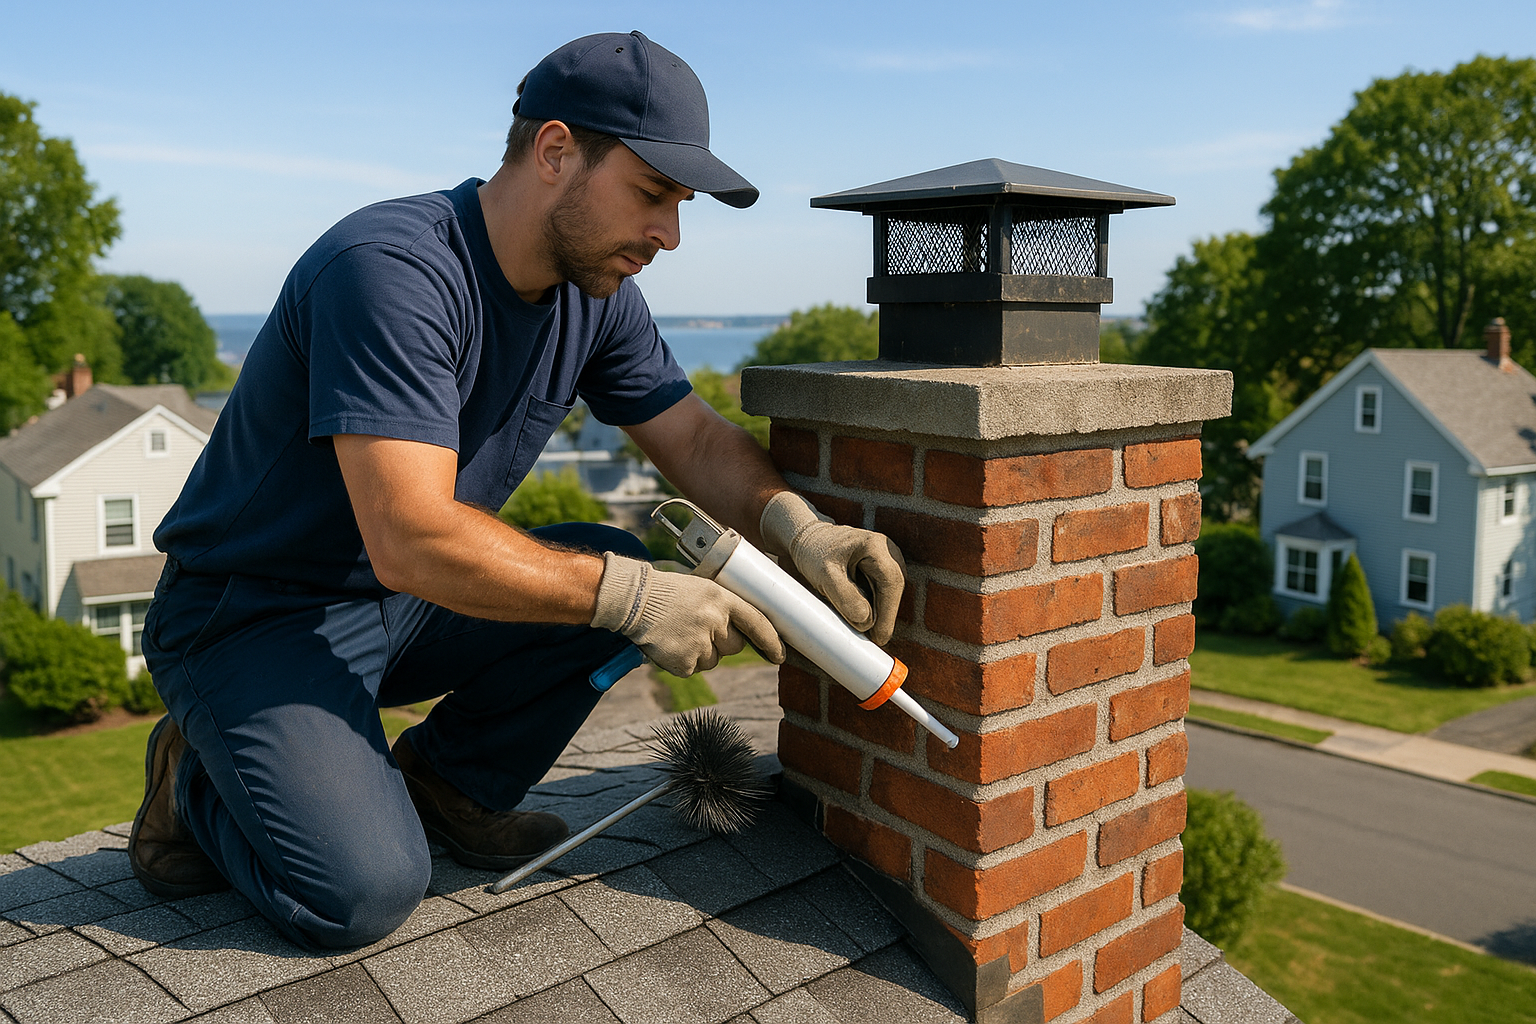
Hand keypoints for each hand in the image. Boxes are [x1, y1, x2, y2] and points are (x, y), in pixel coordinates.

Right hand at [591, 554, 785, 676]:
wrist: (633, 601)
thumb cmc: (667, 592)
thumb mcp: (701, 589)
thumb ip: (723, 608)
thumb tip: (744, 630)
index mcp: (721, 599)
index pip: (757, 622)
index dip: (771, 641)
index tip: (780, 655)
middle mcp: (714, 621)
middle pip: (735, 645)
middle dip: (723, 642)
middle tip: (699, 628)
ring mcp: (699, 644)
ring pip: (714, 659)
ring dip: (702, 652)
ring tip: (680, 633)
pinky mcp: (684, 663)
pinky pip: (694, 668)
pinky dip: (684, 661)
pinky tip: (670, 643)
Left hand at [760, 491, 906, 644]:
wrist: (809, 541)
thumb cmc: (815, 553)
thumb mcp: (824, 574)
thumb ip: (845, 596)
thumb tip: (867, 621)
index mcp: (875, 545)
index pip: (890, 582)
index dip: (888, 612)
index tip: (879, 637)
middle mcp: (887, 551)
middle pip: (894, 589)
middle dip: (884, 616)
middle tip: (870, 640)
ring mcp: (888, 560)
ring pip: (890, 593)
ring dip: (878, 612)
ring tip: (859, 628)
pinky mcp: (883, 571)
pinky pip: (883, 594)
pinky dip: (873, 607)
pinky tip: (858, 616)